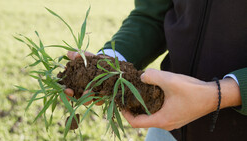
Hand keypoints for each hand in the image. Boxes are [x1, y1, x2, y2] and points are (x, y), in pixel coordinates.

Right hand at [63, 51, 104, 105]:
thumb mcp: (86, 56)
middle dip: (76, 98)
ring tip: (91, 92)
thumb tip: (69, 53)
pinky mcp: (100, 96)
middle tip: (81, 94)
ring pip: (87, 101)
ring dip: (88, 98)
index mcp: (74, 82)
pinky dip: (100, 98)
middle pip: (76, 99)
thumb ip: (78, 55)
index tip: (68, 90)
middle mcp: (80, 91)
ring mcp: (91, 94)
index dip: (65, 93)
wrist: (106, 63)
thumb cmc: (92, 60)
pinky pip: (99, 100)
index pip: (66, 91)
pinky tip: (102, 93)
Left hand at [122, 68, 240, 130]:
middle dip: (134, 108)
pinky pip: (159, 113)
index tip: (121, 103)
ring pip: (151, 116)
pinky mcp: (176, 116)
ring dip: (144, 106)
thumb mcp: (170, 80)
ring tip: (139, 93)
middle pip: (143, 120)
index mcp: (162, 120)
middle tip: (128, 96)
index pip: (136, 123)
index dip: (126, 113)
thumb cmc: (193, 90)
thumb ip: (152, 76)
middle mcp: (166, 124)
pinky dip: (152, 106)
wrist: (215, 96)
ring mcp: (172, 121)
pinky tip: (153, 94)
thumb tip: (141, 75)